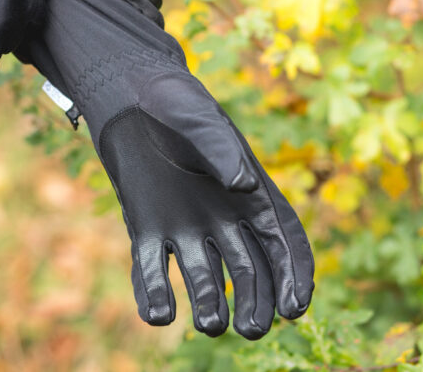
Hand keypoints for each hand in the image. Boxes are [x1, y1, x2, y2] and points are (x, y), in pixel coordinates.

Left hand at [19, 0, 313, 338]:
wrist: (128, 95)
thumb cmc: (173, 101)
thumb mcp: (198, 118)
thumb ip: (221, 150)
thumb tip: (244, 187)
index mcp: (249, 191)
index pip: (284, 240)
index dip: (295, 275)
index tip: (295, 307)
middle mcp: (223, 216)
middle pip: (251, 269)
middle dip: (256, 301)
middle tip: (251, 327)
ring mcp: (186, 225)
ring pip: (206, 276)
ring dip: (209, 303)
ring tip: (210, 324)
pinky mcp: (149, 228)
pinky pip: (153, 268)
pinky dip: (154, 293)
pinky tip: (157, 313)